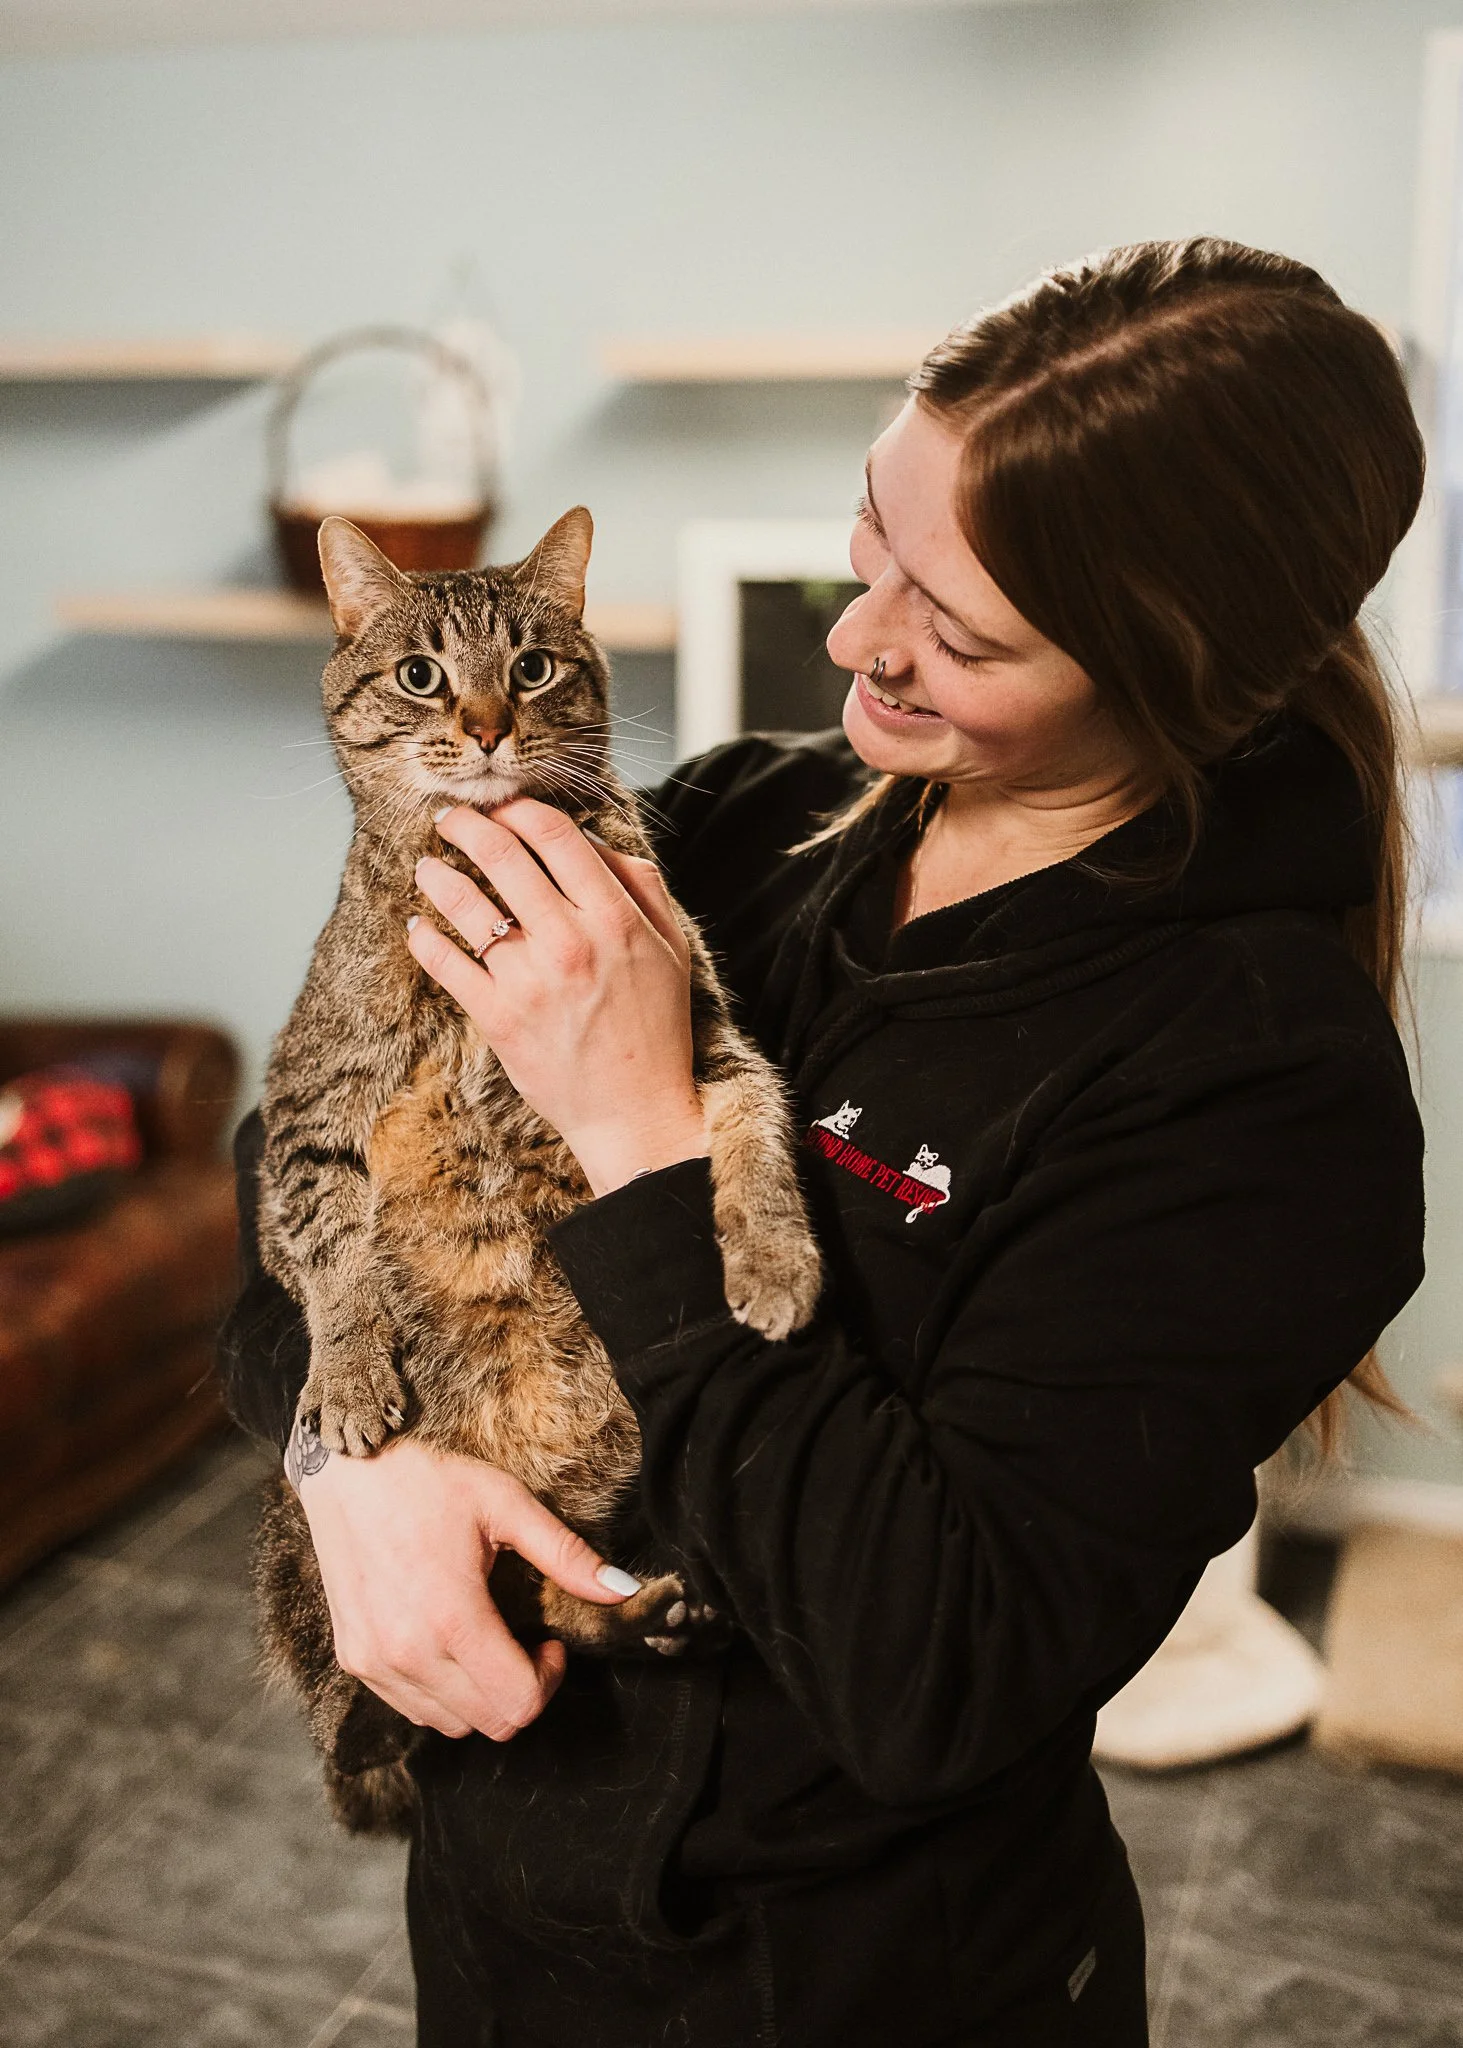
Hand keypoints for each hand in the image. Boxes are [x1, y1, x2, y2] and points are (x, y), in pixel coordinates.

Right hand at [291, 1430, 640, 1739]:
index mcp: (452, 1618)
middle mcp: (408, 1653)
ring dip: (482, 1696)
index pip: (518, 1703)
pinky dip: (442, 1693)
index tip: (550, 1642)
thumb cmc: (428, 1482)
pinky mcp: (354, 1660)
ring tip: (486, 1641)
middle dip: (522, 1691)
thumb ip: (566, 1555)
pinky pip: (413, 1708)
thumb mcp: (505, 1505)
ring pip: (451, 1724)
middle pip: (490, 1723)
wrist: (345, 1472)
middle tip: (524, 1644)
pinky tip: (448, 1643)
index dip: (549, 1681)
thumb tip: (623, 1591)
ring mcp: (376, 1662)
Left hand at [407, 799, 707, 1194]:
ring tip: (426, 865)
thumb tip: (592, 840)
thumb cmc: (655, 1026)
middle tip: (449, 818)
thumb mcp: (670, 946)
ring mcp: (529, 980)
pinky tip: (418, 925)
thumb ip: (639, 885)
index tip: (502, 806)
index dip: (519, 809)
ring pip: (465, 904)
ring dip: (437, 874)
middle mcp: (569, 941)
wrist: (636, 1112)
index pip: (555, 835)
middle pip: (502, 855)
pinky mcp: (498, 1018)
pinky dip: (424, 937)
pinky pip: (446, 964)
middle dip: (466, 825)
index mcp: (614, 917)